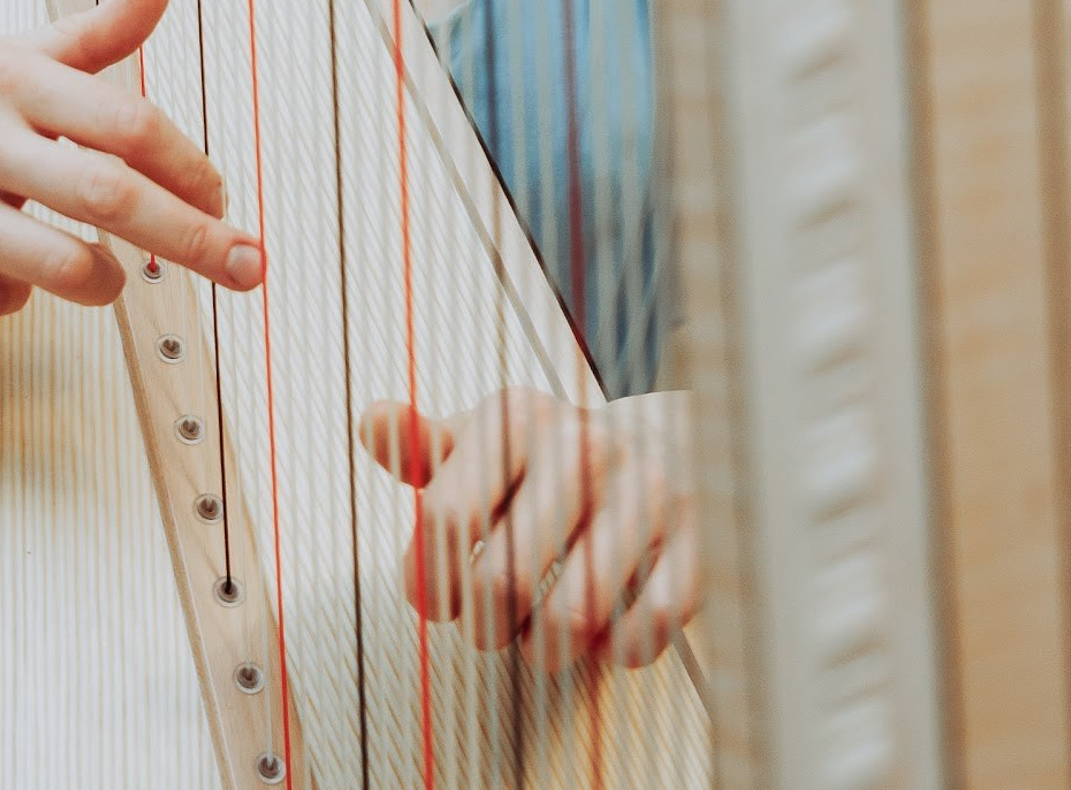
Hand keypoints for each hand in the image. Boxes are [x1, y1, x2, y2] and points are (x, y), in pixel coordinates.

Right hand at [0, 0, 262, 318]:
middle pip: (110, 197)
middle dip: (194, 239)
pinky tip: (1, 271)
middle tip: (248, 266)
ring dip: (104, 280)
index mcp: (1, 75)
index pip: (125, 122)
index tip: (223, 197)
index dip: (188, 166)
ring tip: (110, 277)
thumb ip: (87, 37)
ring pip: (57, 265)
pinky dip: (15, 297)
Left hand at [359, 388, 699, 671]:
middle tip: (488, 622)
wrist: (666, 442)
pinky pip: (643, 633)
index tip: (434, 596)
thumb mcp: (483, 439)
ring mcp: (646, 493)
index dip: (428, 578)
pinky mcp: (698, 542)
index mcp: (518, 419)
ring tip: (540, 632)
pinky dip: (616, 650)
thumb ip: (422, 446)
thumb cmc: (549, 456)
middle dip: (483, 624)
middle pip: (501, 582)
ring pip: (570, 620)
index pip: (446, 518)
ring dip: (543, 647)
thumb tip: (372, 420)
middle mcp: (584, 448)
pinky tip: (606, 628)